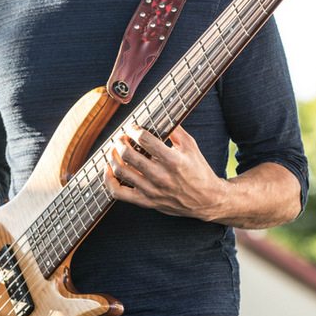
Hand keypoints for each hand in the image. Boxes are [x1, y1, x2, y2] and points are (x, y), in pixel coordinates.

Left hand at [104, 124, 227, 220]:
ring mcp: (151, 190)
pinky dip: (108, 180)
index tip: (133, 128)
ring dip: (112, 156)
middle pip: (128, 154)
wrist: (206, 200)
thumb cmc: (198, 170)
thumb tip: (162, 113)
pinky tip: (109, 169)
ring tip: (114, 149)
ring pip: (121, 171)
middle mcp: (160, 176)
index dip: (134, 130)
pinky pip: (119, 193)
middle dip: (120, 141)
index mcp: (173, 160)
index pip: (144, 140)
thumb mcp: (191, 146)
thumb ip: (175, 129)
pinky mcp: (146, 201)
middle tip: (120, 137)